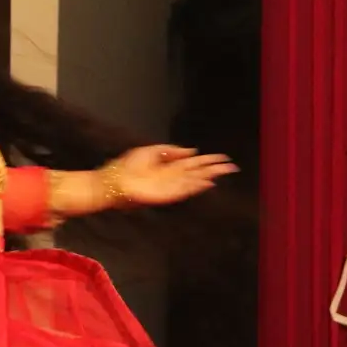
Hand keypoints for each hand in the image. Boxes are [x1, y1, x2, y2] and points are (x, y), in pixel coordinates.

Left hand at [104, 145, 235, 207]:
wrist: (115, 181)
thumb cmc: (129, 166)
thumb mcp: (151, 151)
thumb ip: (171, 150)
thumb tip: (192, 150)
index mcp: (170, 165)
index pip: (194, 162)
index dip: (208, 160)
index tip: (222, 158)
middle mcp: (173, 176)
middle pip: (198, 172)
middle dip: (214, 169)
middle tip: (231, 167)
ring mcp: (171, 186)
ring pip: (195, 181)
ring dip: (209, 177)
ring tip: (224, 173)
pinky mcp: (167, 195)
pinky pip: (185, 189)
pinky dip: (197, 186)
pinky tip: (207, 183)